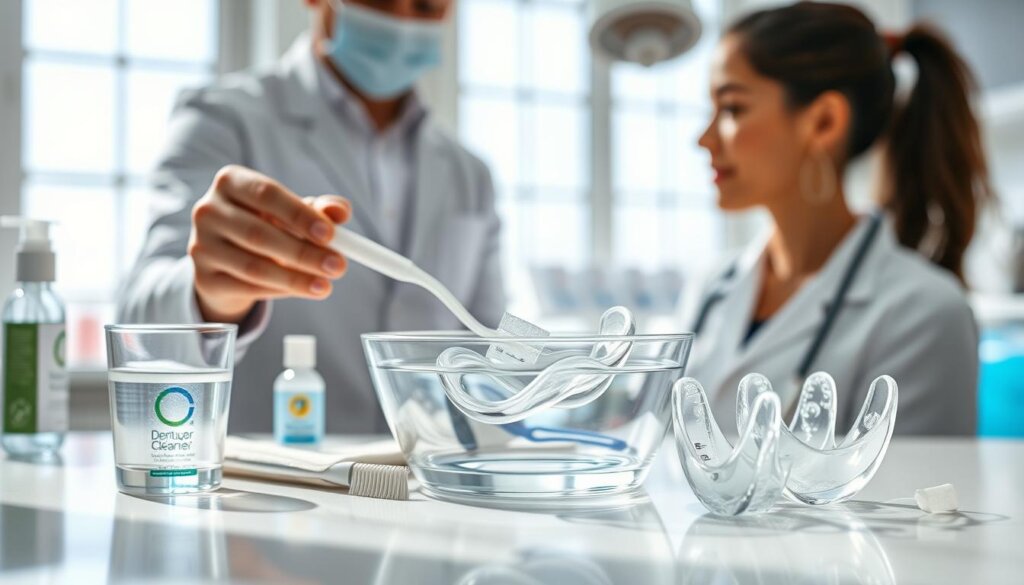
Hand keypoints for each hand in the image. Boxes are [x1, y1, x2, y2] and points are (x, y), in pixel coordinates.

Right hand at [189, 165, 350, 322]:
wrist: (228, 258)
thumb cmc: (267, 225)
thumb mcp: (293, 212)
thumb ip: (320, 208)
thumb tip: (340, 211)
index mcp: (230, 182)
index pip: (266, 194)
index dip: (299, 215)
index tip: (330, 234)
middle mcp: (208, 210)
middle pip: (259, 234)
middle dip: (304, 253)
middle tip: (338, 266)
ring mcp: (201, 246)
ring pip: (254, 267)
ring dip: (295, 279)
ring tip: (325, 285)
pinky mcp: (204, 278)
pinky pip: (247, 288)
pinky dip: (280, 291)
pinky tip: (302, 290)